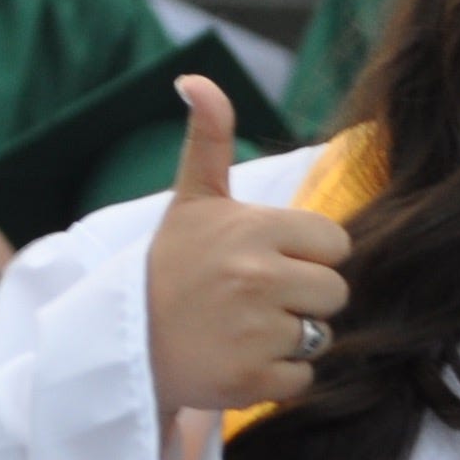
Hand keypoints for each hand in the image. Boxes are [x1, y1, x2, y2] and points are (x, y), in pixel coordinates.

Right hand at [142, 78, 352, 416]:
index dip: (307, 255)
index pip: (335, 244)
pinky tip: (239, 361)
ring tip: (243, 330)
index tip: (266, 261)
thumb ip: (209, 138)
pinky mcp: (251, 380)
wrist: (124, 344)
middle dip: (303, 298)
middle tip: (253, 300)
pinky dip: (277, 378)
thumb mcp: (192, 200)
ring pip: (320, 336)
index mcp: (253, 229)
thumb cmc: (169, 267)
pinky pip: (303, 379)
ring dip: (290, 339)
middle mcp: (257, 278)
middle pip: (335, 292)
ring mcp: (255, 331)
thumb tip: (195, 78)